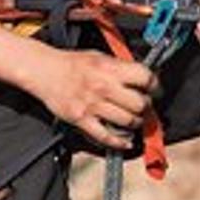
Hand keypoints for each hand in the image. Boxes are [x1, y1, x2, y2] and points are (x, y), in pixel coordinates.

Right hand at [33, 49, 157, 150]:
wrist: (44, 71)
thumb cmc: (72, 63)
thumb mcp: (99, 57)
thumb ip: (120, 67)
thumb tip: (142, 77)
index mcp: (110, 68)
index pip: (145, 77)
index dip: (154, 85)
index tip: (155, 89)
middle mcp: (104, 87)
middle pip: (140, 103)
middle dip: (146, 107)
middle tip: (144, 106)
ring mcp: (93, 105)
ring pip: (127, 121)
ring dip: (135, 123)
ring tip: (134, 121)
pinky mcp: (82, 119)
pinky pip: (106, 136)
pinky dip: (119, 142)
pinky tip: (125, 142)